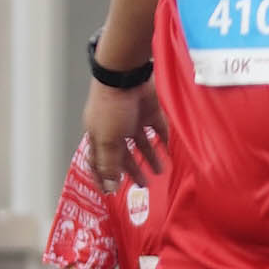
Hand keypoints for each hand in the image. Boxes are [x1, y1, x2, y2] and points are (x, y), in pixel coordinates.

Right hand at [84, 75, 168, 191]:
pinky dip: (163, 140)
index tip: (110, 193)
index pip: (99, 162)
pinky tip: (170, 151)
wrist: (126, 75)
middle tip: (144, 185)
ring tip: (161, 171)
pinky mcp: (149, 111)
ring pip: (142, 143)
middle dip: (132, 170)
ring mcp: (132, 120)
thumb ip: (109, 164)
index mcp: (99, 137)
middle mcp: (115, 130)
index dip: (103, 177)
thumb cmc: (111, 108)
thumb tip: (109, 187)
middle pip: (123, 155)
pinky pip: (158, 129)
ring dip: (150, 157)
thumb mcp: (107, 140)